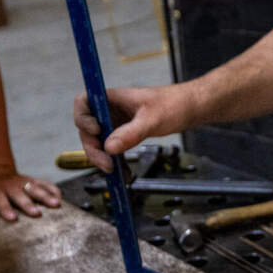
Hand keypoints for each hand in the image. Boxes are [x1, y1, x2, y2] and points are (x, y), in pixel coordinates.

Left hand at [0, 167, 61, 220]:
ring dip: (46, 196)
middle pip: (21, 195)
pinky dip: (53, 189)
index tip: (12, 218)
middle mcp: (11, 186)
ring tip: (56, 205)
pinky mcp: (34, 180)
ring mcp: (24, 182)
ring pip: (36, 188)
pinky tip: (61, 198)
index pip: (1, 201)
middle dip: (29, 204)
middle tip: (37, 214)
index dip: (6, 209)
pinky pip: (46, 183)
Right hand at [72, 85, 191, 171]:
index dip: (83, 118)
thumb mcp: (152, 119)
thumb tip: (109, 147)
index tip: (96, 131)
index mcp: (113, 97)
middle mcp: (110, 110)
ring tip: (115, 172)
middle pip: (87, 129)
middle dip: (93, 148)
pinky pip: (112, 150)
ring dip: (103, 158)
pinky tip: (124, 174)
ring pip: (98, 142)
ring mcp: (115, 123)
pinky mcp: (123, 135)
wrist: (188, 109)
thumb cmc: (173, 104)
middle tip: (107, 163)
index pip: (83, 102)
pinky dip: (115, 162)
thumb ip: (131, 133)